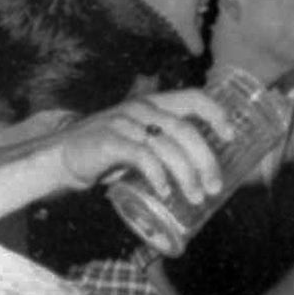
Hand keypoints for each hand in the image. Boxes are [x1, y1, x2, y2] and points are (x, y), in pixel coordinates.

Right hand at [52, 91, 231, 203]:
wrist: (61, 156)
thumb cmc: (107, 153)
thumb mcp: (140, 142)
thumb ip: (166, 147)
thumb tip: (203, 174)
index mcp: (154, 104)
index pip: (193, 97)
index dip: (216, 113)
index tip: (232, 135)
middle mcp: (141, 109)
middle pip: (185, 129)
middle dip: (205, 159)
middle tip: (214, 186)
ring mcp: (124, 123)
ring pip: (167, 145)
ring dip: (186, 174)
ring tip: (195, 197)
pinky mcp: (109, 141)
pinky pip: (141, 156)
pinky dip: (157, 175)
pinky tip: (165, 191)